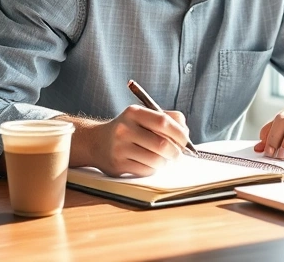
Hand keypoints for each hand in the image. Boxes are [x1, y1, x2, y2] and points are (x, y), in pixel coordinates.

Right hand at [70, 105, 190, 176]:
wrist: (97, 142)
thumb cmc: (128, 128)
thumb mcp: (143, 116)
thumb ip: (167, 118)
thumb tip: (186, 132)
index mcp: (134, 112)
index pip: (163, 122)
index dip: (179, 133)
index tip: (186, 141)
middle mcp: (124, 129)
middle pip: (162, 144)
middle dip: (175, 152)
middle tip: (178, 155)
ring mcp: (120, 148)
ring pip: (155, 160)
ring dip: (165, 162)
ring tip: (162, 158)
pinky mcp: (118, 165)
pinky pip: (146, 170)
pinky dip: (153, 169)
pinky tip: (148, 163)